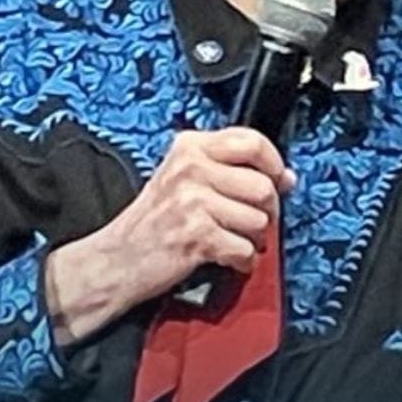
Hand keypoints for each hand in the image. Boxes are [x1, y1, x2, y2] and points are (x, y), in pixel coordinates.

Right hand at [45, 128, 295, 347]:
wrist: (115, 260)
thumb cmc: (154, 221)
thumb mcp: (185, 179)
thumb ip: (232, 169)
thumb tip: (287, 177)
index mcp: (190, 147)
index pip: (252, 141)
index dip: (274, 164)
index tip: (278, 180)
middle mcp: (190, 168)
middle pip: (263, 186)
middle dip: (267, 211)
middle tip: (251, 221)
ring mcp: (192, 201)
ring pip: (258, 220)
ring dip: (253, 239)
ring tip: (233, 240)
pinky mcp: (196, 235)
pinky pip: (245, 248)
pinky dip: (242, 260)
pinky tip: (227, 257)